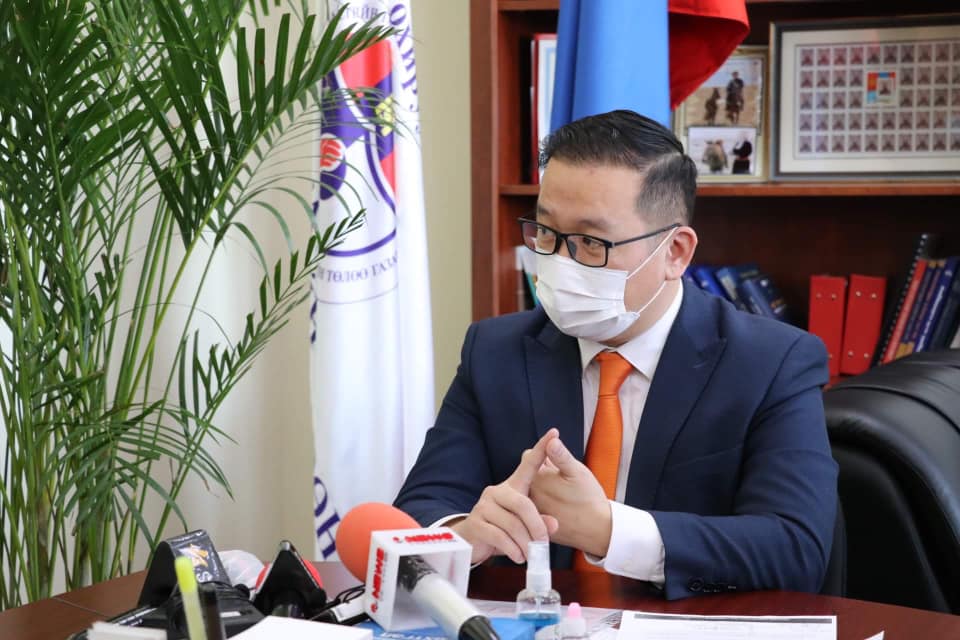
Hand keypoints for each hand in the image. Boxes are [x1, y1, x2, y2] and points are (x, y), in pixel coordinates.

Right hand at [449, 429, 559, 563]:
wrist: (471, 543)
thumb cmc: (502, 531)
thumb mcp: (524, 526)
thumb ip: (540, 523)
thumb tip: (553, 524)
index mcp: (512, 487)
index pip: (528, 465)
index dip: (541, 449)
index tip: (554, 432)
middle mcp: (497, 492)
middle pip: (523, 504)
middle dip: (537, 527)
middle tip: (543, 544)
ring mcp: (484, 506)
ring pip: (513, 525)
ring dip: (525, 544)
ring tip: (529, 554)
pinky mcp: (476, 523)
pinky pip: (500, 537)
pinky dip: (513, 550)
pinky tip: (518, 556)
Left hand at [530, 437, 612, 557]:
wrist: (597, 530)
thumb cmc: (589, 500)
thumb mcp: (577, 472)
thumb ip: (561, 455)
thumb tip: (550, 441)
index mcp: (535, 481)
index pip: (529, 457)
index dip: (545, 455)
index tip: (557, 460)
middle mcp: (528, 497)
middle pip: (530, 473)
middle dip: (543, 471)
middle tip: (563, 479)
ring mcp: (532, 511)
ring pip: (533, 489)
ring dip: (544, 487)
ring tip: (564, 493)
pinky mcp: (537, 523)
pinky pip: (537, 505)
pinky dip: (546, 502)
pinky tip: (562, 506)